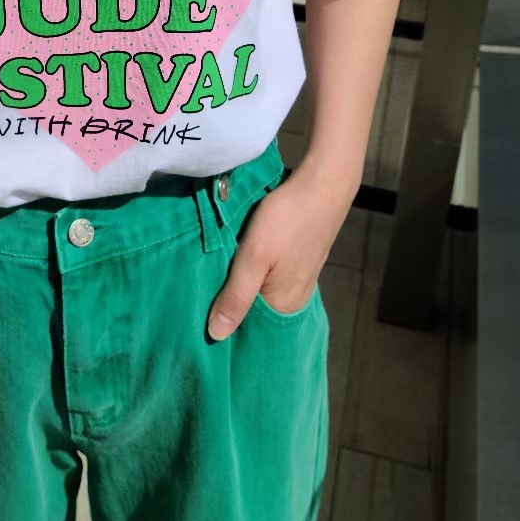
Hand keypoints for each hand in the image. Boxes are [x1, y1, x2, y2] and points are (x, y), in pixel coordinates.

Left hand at [206, 156, 357, 339]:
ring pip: (260, 292)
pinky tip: (238, 263)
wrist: (322, 185)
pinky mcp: (298, 263)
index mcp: (284, 306)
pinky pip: (269, 278)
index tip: (197, 317)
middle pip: (254, 311)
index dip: (222, 322)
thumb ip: (236, 297)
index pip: (246, 328)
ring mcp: (299, 281)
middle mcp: (294, 301)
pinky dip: (253, 274)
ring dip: (239, 286)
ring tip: (213, 277)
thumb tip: (216, 335)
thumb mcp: (254, 257)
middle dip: (229, 303)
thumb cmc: (287, 219)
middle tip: (199, 293)